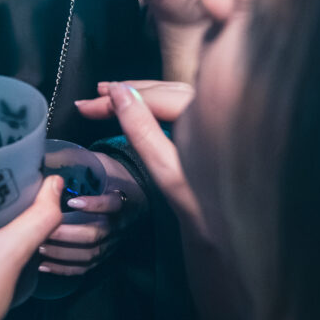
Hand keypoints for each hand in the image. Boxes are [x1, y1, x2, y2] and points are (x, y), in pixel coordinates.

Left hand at [39, 145, 145, 274]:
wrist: (133, 197)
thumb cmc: (112, 178)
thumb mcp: (103, 165)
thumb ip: (82, 162)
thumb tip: (45, 153)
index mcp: (123, 200)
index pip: (113, 205)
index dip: (94, 205)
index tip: (72, 202)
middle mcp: (119, 225)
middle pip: (96, 235)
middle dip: (68, 234)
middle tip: (44, 230)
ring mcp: (111, 243)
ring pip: (89, 254)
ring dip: (62, 252)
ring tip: (39, 246)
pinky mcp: (103, 256)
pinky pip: (85, 268)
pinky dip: (63, 268)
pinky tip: (43, 265)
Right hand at [75, 81, 208, 243]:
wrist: (231, 229)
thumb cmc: (202, 208)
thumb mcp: (166, 170)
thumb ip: (142, 128)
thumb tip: (119, 92)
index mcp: (210, 115)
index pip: (153, 96)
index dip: (116, 97)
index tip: (88, 105)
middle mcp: (219, 106)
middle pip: (163, 89)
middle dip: (125, 91)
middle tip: (93, 97)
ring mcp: (221, 111)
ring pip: (172, 91)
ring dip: (141, 92)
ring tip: (112, 93)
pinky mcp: (218, 121)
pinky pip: (182, 100)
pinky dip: (157, 99)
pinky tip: (143, 102)